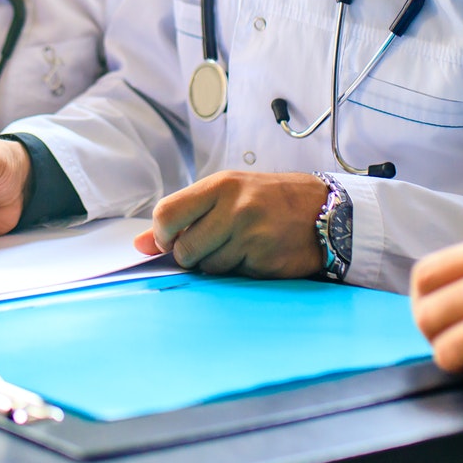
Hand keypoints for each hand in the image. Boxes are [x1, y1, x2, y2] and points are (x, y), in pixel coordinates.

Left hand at [132, 170, 326, 277]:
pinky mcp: (266, 261)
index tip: (171, 240)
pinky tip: (258, 254)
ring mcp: (252, 236)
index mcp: (220, 186)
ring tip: (241, 245)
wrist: (324, 210)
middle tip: (212, 244)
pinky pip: (235, 277)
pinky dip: (241, 271)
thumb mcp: (226, 195)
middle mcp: (235, 208)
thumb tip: (138, 245)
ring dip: (219, 264)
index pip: (166, 214)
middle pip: (184, 249)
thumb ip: (183, 216)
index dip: (162, 235)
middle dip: (191, 256)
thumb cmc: (268, 200)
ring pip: (209, 268)